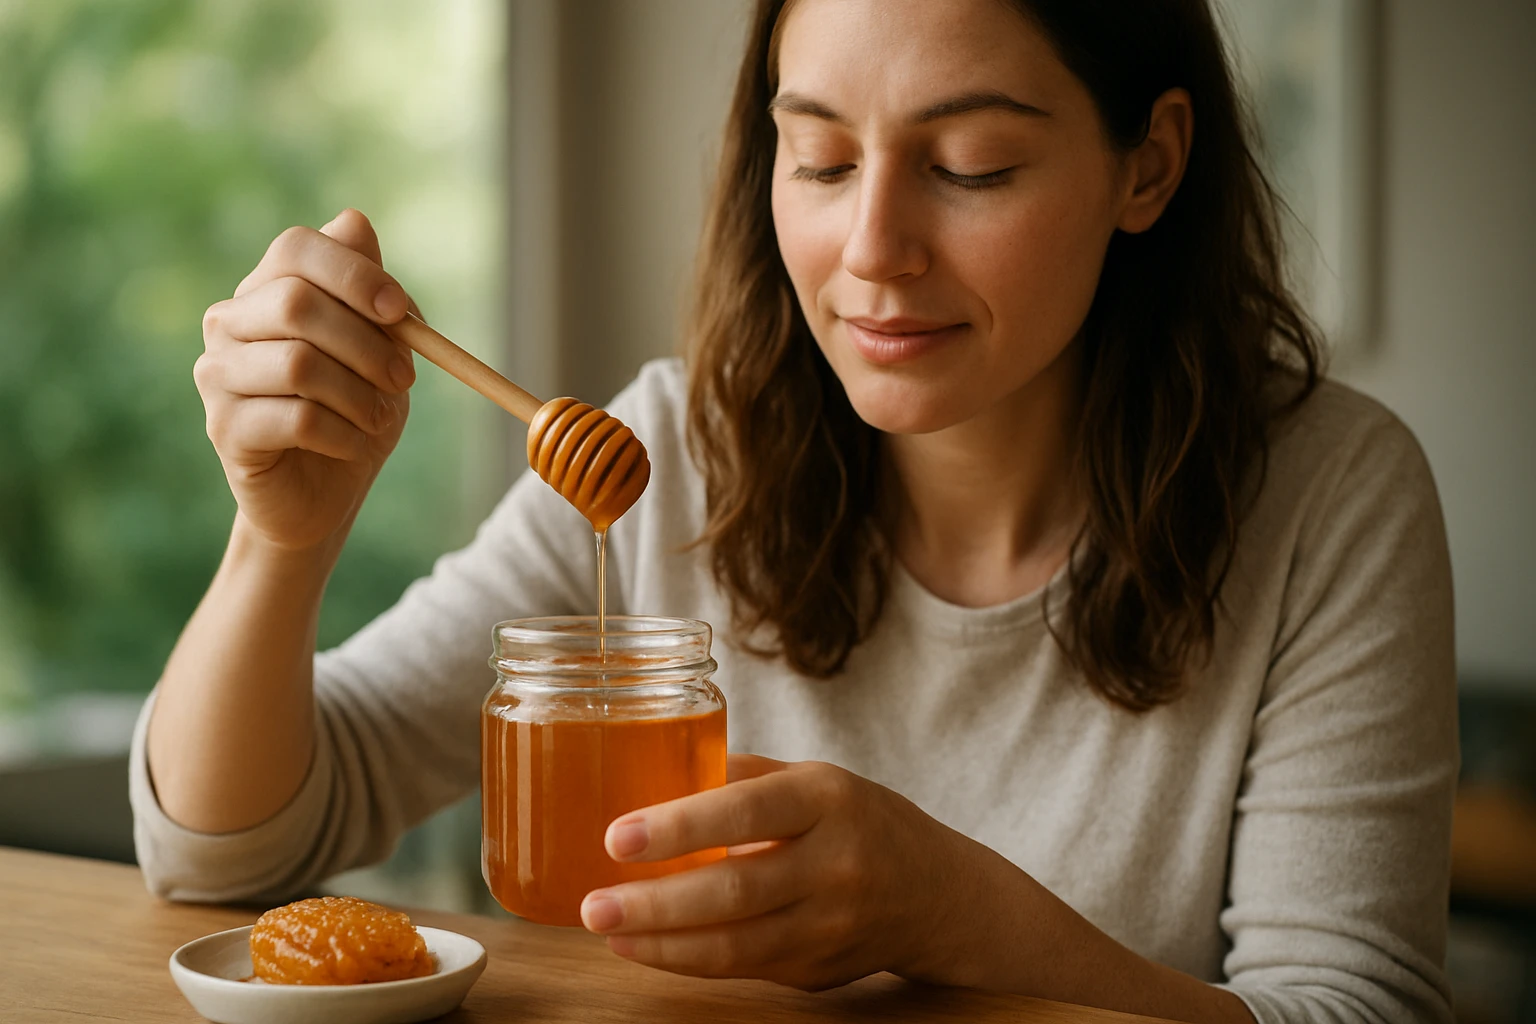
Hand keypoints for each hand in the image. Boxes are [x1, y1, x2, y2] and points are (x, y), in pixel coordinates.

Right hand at [195, 208, 416, 551]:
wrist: (326, 492)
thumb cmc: (354, 409)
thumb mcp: (382, 347)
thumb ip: (373, 292)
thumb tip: (354, 222)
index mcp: (267, 290)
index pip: (296, 248)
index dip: (355, 274)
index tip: (399, 312)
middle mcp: (229, 323)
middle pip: (296, 303)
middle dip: (366, 343)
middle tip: (403, 379)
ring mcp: (217, 374)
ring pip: (299, 365)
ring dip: (358, 396)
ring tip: (376, 418)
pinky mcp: (224, 429)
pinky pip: (296, 418)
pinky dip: (342, 433)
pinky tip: (351, 444)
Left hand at [579, 754, 988, 990]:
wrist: (939, 894)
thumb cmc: (858, 821)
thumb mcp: (813, 780)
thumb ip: (741, 777)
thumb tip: (654, 770)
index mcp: (827, 800)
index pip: (747, 810)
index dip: (680, 826)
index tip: (618, 836)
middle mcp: (835, 863)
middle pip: (735, 889)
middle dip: (655, 903)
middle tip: (595, 903)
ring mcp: (831, 924)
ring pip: (735, 944)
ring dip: (661, 943)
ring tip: (607, 928)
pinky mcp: (820, 968)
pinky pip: (743, 968)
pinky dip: (688, 961)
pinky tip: (646, 948)